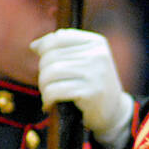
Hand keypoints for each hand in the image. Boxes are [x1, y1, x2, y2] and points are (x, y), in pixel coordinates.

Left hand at [31, 29, 134, 148]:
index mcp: (96, 42)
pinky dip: (47, 99)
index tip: (45, 65)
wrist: (114, 111)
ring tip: (48, 95)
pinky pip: (55, 91)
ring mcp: (95, 73)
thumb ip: (61, 49)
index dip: (44, 50)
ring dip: (44, 87)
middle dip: (43, 73)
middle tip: (48, 85)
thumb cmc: (92, 84)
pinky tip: (50, 104)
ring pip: (50, 73)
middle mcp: (97, 55)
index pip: (59, 37)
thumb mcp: (83, 61)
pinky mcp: (91, 92)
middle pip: (51, 56)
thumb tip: (34, 45)